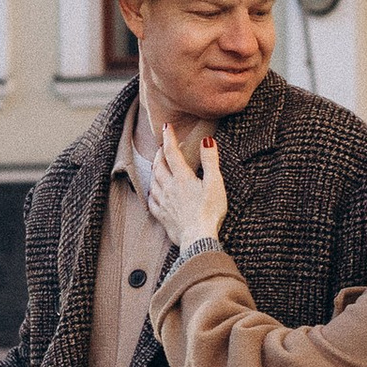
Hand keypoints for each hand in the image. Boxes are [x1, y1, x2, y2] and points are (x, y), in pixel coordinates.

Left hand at [145, 123, 227, 254]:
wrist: (198, 239)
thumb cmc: (210, 212)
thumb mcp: (215, 184)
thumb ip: (210, 161)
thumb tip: (207, 140)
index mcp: (182, 178)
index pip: (171, 152)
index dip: (168, 137)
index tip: (166, 127)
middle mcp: (169, 188)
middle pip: (159, 165)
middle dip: (159, 153)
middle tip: (162, 146)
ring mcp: (163, 202)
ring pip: (153, 181)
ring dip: (154, 170)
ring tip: (157, 165)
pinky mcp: (162, 216)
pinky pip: (151, 201)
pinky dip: (151, 192)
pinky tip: (153, 192)